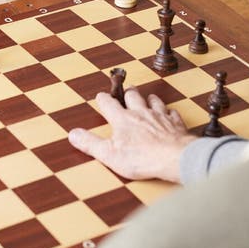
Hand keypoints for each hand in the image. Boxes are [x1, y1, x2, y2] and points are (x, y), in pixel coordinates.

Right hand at [68, 87, 195, 182]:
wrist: (173, 158)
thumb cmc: (143, 158)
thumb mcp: (109, 154)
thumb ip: (90, 143)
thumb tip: (73, 134)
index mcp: (123, 119)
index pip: (109, 103)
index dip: (103, 99)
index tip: (101, 96)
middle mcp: (141, 113)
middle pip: (133, 96)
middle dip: (128, 92)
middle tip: (127, 89)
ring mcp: (160, 117)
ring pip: (154, 101)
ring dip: (149, 99)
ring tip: (148, 98)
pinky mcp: (175, 124)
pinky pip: (172, 113)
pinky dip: (170, 112)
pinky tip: (170, 114)